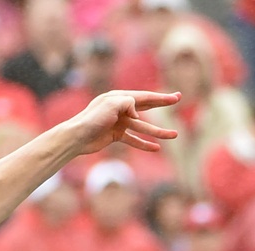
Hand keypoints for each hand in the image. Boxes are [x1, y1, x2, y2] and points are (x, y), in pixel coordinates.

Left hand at [65, 89, 179, 154]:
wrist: (77, 137)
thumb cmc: (92, 119)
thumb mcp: (111, 104)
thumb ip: (128, 103)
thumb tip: (138, 114)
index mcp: (118, 97)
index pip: (144, 97)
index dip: (161, 98)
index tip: (176, 97)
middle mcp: (119, 108)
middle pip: (146, 106)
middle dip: (162, 104)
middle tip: (177, 100)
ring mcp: (118, 122)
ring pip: (143, 127)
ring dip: (158, 131)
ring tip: (174, 135)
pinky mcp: (115, 135)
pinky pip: (134, 139)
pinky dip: (144, 144)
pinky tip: (156, 148)